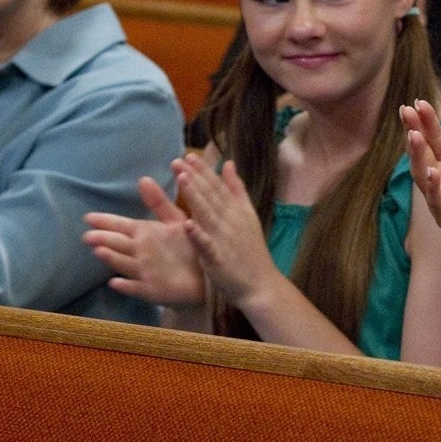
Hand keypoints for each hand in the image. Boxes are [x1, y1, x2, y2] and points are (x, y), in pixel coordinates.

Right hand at [83, 175, 207, 308]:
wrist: (206, 276)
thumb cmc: (188, 246)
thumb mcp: (175, 221)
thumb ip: (159, 203)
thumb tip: (143, 178)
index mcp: (144, 234)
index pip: (120, 225)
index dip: (105, 221)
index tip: (88, 217)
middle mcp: (139, 252)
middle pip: (117, 244)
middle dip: (103, 239)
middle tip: (88, 235)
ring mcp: (144, 272)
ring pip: (123, 263)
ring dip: (112, 259)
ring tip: (99, 251)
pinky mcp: (152, 290)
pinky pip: (137, 288)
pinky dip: (126, 286)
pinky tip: (115, 283)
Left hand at [173, 155, 282, 305]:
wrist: (261, 285)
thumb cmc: (251, 251)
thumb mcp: (247, 216)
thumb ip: (237, 190)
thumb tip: (229, 163)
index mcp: (237, 211)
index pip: (218, 187)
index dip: (203, 171)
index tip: (188, 157)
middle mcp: (232, 222)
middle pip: (211, 196)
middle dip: (195, 177)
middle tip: (178, 161)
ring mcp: (225, 240)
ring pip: (208, 215)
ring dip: (195, 197)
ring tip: (181, 180)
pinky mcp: (219, 259)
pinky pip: (207, 246)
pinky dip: (199, 235)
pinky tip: (188, 224)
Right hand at [403, 101, 440, 271]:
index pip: (436, 138)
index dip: (427, 121)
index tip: (418, 102)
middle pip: (424, 151)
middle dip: (414, 131)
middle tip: (406, 110)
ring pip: (423, 174)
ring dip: (417, 155)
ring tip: (413, 135)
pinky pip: (437, 201)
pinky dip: (433, 188)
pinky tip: (432, 172)